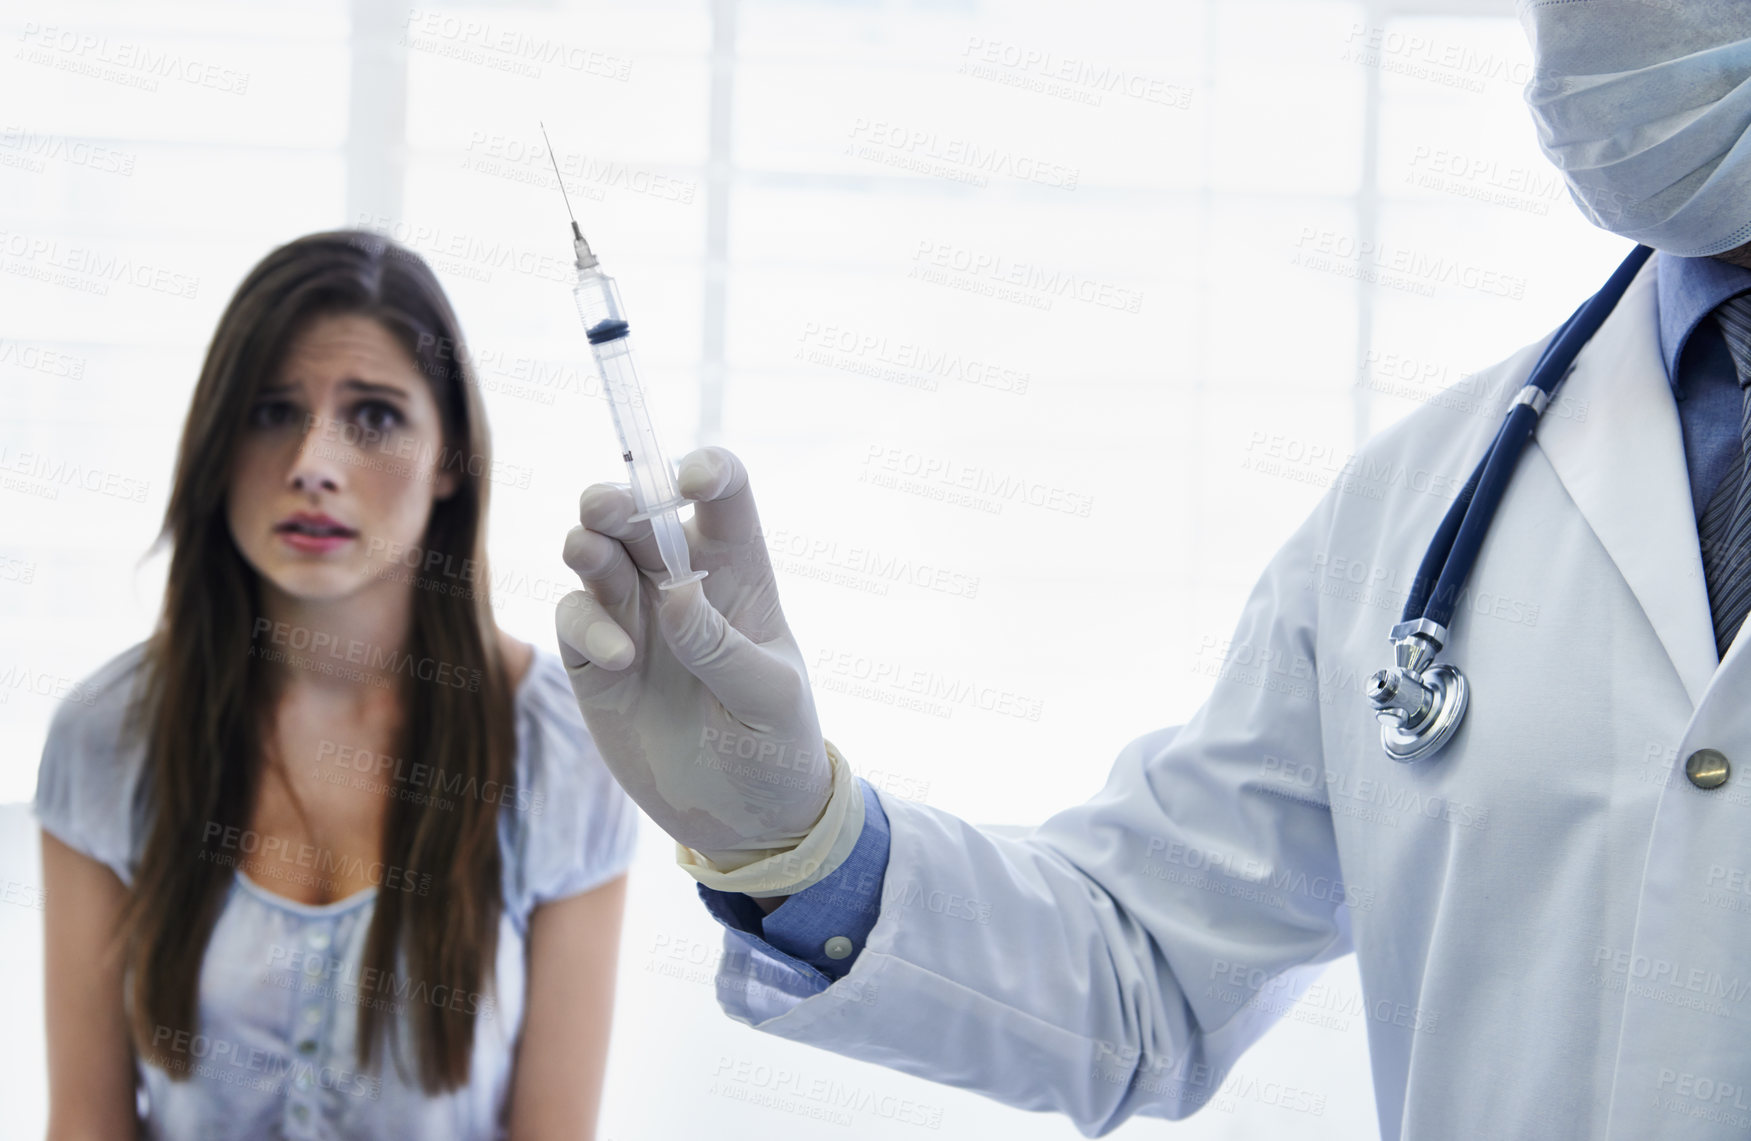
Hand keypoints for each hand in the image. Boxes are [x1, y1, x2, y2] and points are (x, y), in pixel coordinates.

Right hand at [555, 447, 833, 867]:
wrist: (744, 821)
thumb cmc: (777, 748)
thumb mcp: (769, 700)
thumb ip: (723, 647)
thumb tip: (676, 594)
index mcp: (739, 573)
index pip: (724, 497)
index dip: (706, 472)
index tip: (690, 480)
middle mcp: (679, 582)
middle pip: (639, 511)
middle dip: (617, 498)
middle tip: (609, 511)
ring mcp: (633, 617)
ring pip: (595, 552)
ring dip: (588, 543)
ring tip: (594, 558)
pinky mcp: (594, 660)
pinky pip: (574, 617)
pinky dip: (585, 625)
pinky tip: (619, 659)